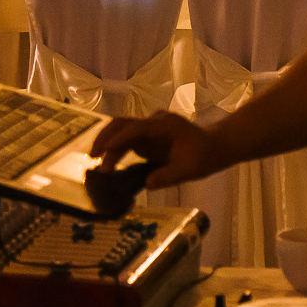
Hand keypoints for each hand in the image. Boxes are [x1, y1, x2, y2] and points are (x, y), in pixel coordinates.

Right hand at [90, 112, 228, 188]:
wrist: (213, 147)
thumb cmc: (204, 156)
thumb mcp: (189, 170)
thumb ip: (168, 176)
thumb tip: (147, 183)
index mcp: (164, 125)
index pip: (137, 128)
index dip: (119, 138)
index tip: (106, 151)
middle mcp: (153, 123)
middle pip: (123, 124)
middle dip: (106, 137)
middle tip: (93, 156)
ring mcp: (148, 129)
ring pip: (121, 131)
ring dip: (108, 146)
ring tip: (99, 166)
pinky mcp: (145, 138)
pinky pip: (126, 141)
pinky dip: (115, 151)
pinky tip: (108, 165)